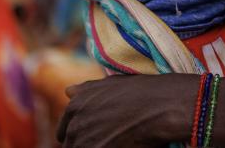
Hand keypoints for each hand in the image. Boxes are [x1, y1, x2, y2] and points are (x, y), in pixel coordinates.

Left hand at [56, 74, 193, 147]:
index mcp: (74, 108)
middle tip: (110, 139)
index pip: (64, 134)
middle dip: (88, 144)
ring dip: (98, 147)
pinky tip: (124, 145)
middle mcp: (75, 126)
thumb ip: (86, 90)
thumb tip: (68, 91)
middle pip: (73, 146)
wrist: (160, 106)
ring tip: (118, 142)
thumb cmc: (140, 92)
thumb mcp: (110, 84)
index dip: (80, 136)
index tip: (96, 137)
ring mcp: (85, 144)